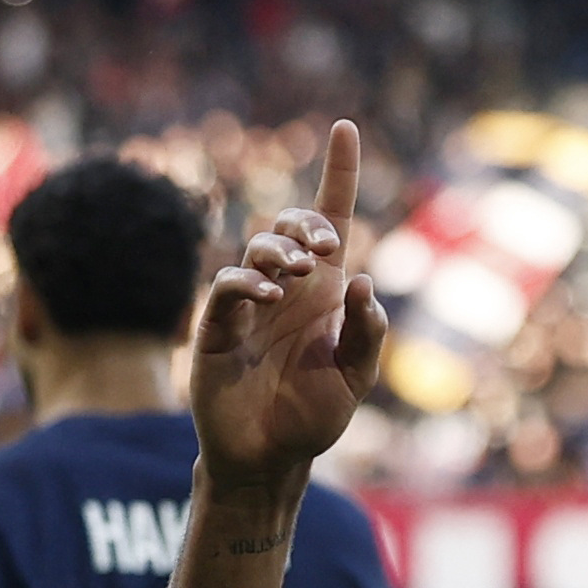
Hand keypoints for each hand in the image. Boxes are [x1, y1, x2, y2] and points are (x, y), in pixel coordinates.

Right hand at [189, 118, 389, 490]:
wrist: (270, 460)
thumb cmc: (312, 418)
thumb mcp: (356, 377)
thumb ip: (368, 332)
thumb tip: (364, 280)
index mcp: (324, 294)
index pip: (331, 219)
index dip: (339, 173)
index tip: (345, 127)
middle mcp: (286, 290)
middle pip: (289, 224)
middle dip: (306, 221)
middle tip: (325, 247)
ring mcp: (250, 306)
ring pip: (257, 248)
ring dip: (280, 249)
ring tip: (300, 272)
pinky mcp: (219, 328)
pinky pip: (227, 286)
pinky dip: (248, 282)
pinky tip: (270, 296)